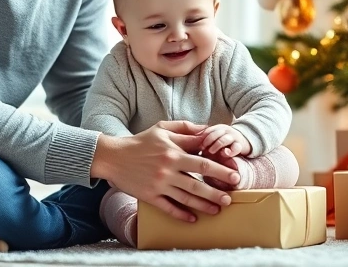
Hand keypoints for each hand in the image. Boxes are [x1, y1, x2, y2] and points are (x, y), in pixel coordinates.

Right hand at [90, 120, 240, 222]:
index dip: (220, 166)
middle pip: (199, 181)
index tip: (233, 173)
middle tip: (232, 194)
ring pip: (187, 197)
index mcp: (173, 151)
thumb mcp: (162, 128)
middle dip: (218, 189)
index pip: (203, 160)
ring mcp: (159, 184)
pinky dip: (182, 214)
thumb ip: (186, 128)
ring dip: (205, 204)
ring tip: (219, 208)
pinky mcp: (150, 196)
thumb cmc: (140, 141)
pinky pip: (169, 208)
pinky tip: (194, 218)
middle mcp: (168, 168)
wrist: (114, 157)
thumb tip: (208, 130)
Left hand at [196, 124, 250, 157]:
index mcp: (217, 129)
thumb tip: (192, 148)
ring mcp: (233, 138)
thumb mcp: (214, 140)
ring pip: (224, 139)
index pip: (208, 130)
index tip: (196, 144)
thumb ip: (205, 142)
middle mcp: (225, 131)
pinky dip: (231, 151)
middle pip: (215, 133)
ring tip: (211, 151)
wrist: (243, 141)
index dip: (202, 137)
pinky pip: (236, 147)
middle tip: (202, 148)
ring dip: (217, 145)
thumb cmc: (223, 144)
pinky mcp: (240, 146)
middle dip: (208, 140)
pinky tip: (226, 154)